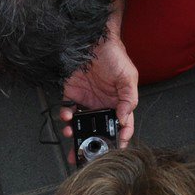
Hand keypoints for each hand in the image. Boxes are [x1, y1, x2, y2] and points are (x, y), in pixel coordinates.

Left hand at [57, 18, 137, 159]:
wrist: (94, 39)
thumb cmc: (115, 56)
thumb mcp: (128, 77)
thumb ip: (128, 99)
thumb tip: (124, 120)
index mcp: (119, 103)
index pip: (121, 126)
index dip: (120, 138)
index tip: (116, 148)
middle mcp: (102, 105)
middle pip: (97, 129)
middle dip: (91, 144)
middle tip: (84, 155)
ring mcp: (86, 101)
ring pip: (80, 124)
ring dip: (75, 133)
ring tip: (72, 135)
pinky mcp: (71, 94)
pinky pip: (67, 111)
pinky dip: (65, 116)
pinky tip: (67, 116)